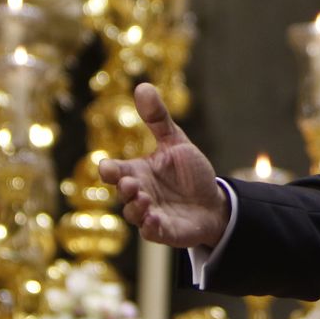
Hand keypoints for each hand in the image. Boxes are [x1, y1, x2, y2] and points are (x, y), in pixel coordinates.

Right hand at [98, 82, 228, 247]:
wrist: (214, 202)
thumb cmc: (189, 172)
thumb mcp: (175, 142)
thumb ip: (157, 119)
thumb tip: (142, 86)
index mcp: (138, 172)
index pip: (115, 171)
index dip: (109, 171)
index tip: (106, 167)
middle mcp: (140, 193)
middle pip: (122, 193)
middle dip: (124, 188)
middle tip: (131, 183)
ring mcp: (149, 214)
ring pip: (134, 214)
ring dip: (136, 207)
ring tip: (145, 199)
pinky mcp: (163, 231)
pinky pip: (151, 232)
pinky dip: (151, 227)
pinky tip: (155, 220)